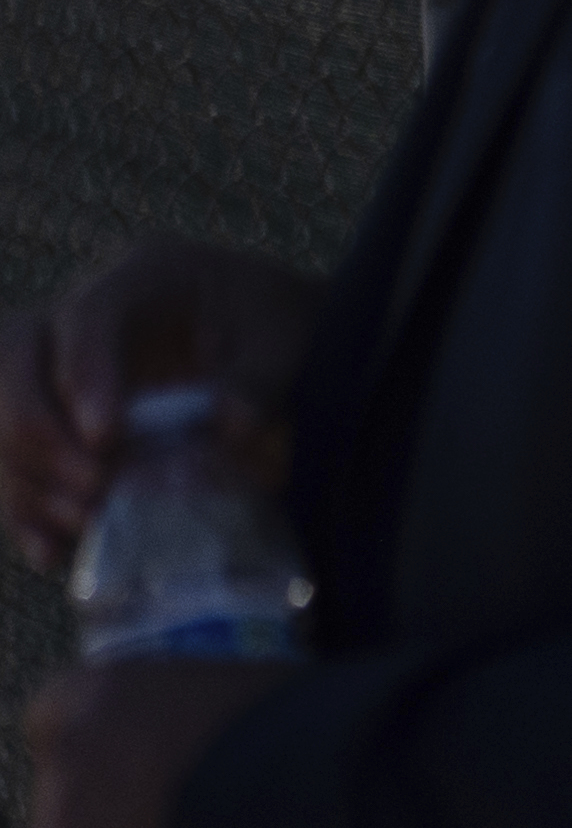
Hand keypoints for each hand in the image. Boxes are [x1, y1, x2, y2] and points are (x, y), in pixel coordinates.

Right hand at [1, 239, 318, 578]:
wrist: (288, 346)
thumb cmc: (287, 332)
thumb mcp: (287, 344)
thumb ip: (260, 382)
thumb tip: (231, 427)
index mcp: (146, 278)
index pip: (89, 315)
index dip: (84, 374)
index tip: (105, 437)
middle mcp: (88, 316)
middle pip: (16, 359)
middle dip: (37, 427)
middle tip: (93, 483)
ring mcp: (64, 368)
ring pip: (1, 413)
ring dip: (29, 473)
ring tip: (84, 520)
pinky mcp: (62, 419)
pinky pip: (17, 458)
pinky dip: (27, 505)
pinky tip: (51, 550)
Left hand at [15, 656, 291, 827]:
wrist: (327, 796)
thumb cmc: (316, 734)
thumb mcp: (258, 699)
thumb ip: (217, 719)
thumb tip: (239, 744)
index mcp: (109, 690)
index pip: (54, 717)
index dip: (86, 759)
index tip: (120, 786)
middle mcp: (72, 753)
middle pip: (48, 807)